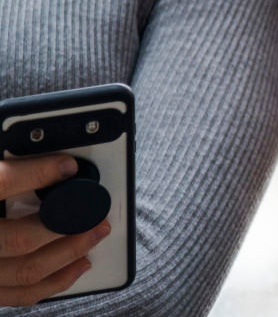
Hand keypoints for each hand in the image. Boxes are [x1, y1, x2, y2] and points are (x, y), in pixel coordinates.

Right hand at [0, 155, 110, 305]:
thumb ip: (4, 176)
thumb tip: (42, 160)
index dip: (35, 173)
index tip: (66, 165)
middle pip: (18, 240)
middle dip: (65, 225)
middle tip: (93, 210)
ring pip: (25, 271)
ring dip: (69, 255)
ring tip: (93, 235)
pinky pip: (18, 294)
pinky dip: (53, 281)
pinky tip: (76, 265)